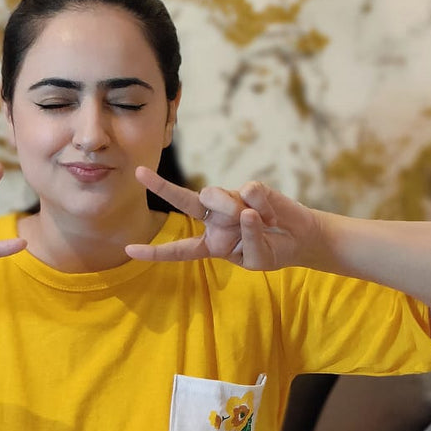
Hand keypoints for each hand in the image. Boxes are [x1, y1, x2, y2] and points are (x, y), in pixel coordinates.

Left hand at [127, 167, 321, 270]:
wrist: (301, 238)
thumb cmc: (274, 250)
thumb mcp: (257, 258)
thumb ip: (248, 239)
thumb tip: (243, 211)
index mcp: (212, 244)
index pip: (179, 250)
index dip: (155, 252)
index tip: (129, 250)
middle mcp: (216, 220)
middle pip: (184, 202)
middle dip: (161, 187)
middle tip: (139, 172)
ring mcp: (232, 202)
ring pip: (215, 195)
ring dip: (233, 209)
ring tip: (260, 222)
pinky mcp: (250, 189)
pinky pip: (249, 193)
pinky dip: (263, 207)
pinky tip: (271, 214)